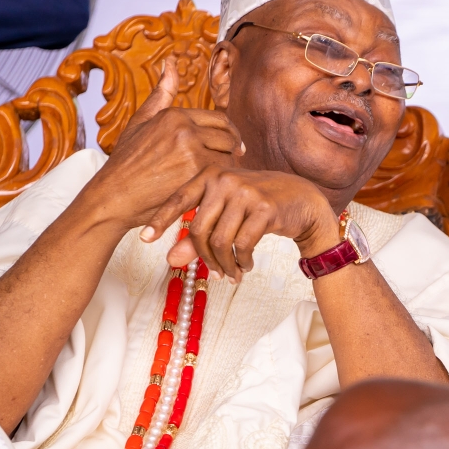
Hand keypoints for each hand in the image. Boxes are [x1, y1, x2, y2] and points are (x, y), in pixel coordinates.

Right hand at [84, 57, 244, 229]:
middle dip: (231, 151)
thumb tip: (170, 62)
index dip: (228, 134)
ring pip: (228, 156)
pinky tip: (209, 187)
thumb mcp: (140, 122)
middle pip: (228, 137)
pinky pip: (222, 173)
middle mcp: (184, 128)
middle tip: (227, 164)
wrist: (113, 196)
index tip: (232, 146)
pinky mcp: (195, 171)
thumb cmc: (126, 161)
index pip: (220, 120)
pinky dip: (219, 181)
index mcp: (174, 114)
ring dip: (225, 167)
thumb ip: (160, 94)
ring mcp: (191, 149)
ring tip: (215, 177)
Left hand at [142, 166, 339, 280]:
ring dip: (224, 264)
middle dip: (204, 258)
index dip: (159, 220)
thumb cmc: (259, 206)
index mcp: (211, 174)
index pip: (179, 200)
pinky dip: (242, 261)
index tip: (143, 239)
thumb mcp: (226, 217)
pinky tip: (245, 266)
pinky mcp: (264, 207)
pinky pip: (242, 244)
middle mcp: (226, 179)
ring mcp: (246, 192)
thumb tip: (170, 260)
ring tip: (231, 274)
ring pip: (220, 241)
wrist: (304, 201)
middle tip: (214, 274)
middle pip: (200, 229)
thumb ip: (198, 236)